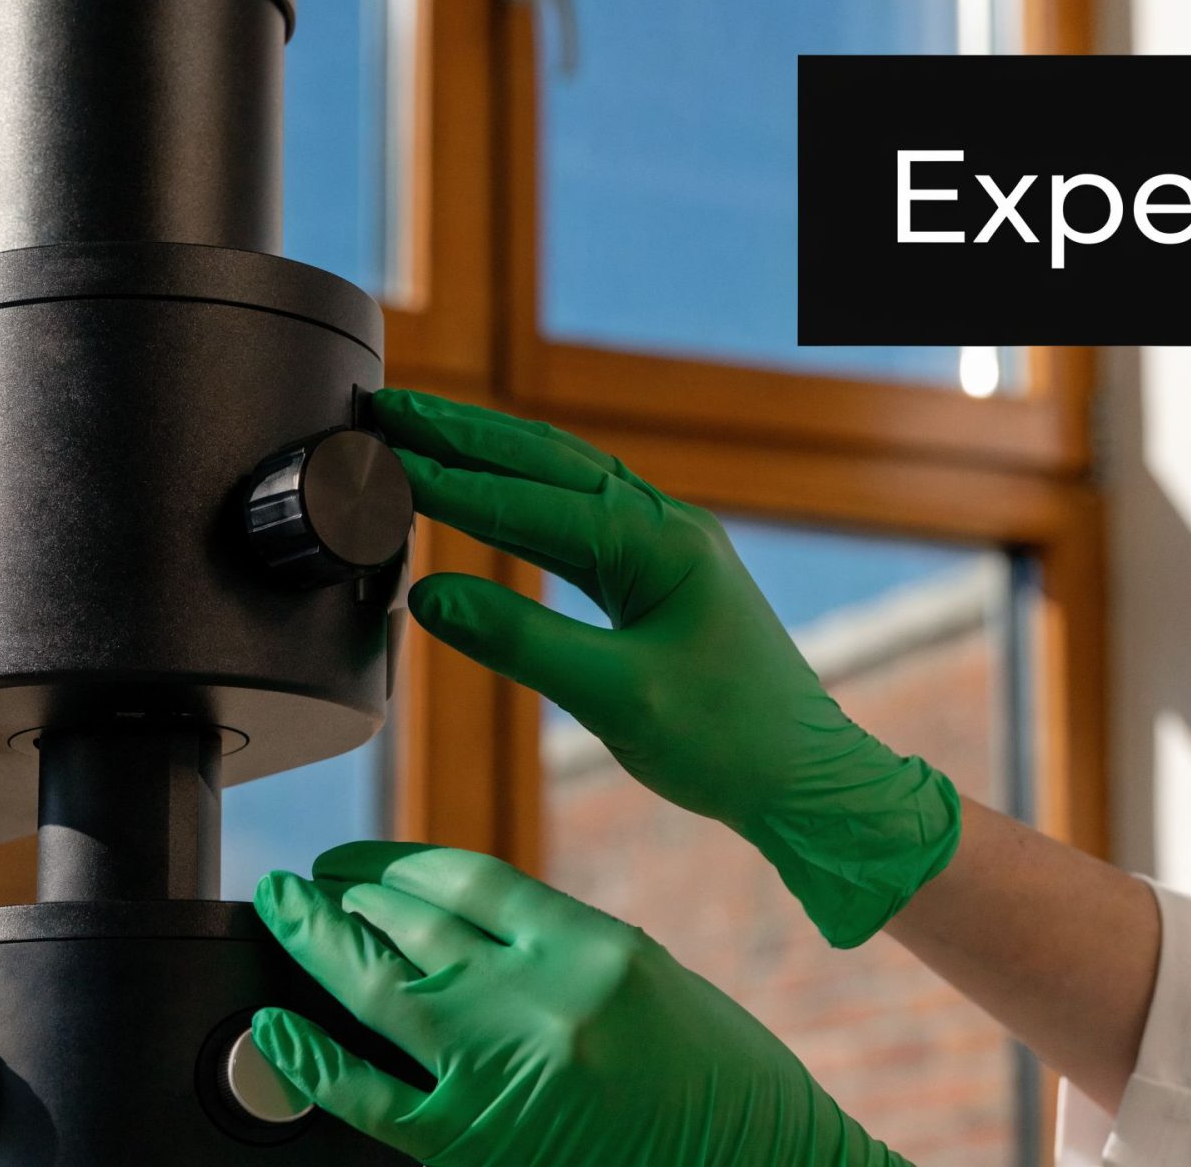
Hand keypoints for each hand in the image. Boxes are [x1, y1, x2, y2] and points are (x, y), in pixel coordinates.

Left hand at [251, 842, 910, 1166]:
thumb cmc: (723, 1089)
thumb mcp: (650, 984)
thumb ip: (557, 948)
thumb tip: (456, 926)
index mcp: (595, 948)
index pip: (467, 880)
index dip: (397, 864)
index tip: (362, 862)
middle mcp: (543, 1001)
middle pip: (412, 925)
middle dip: (345, 896)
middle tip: (303, 883)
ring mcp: (505, 1075)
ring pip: (381, 990)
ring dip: (320, 945)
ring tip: (285, 917)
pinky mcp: (476, 1146)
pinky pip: (369, 1098)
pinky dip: (312, 1060)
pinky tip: (275, 1028)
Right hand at [371, 389, 958, 946]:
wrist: (806, 780)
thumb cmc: (728, 742)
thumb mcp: (615, 697)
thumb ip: (519, 641)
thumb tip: (429, 597)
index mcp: (660, 542)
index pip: (531, 500)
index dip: (451, 480)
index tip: (384, 455)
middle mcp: (665, 526)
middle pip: (546, 462)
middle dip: (464, 435)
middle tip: (390, 409)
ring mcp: (664, 547)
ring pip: (562, 483)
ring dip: (490, 457)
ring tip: (422, 434)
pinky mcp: (657, 577)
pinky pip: (576, 523)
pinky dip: (520, 504)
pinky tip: (483, 500)